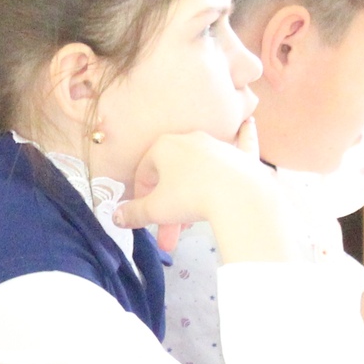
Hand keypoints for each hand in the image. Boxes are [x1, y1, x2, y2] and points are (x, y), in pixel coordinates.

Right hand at [114, 127, 279, 238]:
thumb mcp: (156, 210)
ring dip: (191, 195)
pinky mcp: (242, 155)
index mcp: (163, 146)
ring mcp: (217, 145)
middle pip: (171, 177)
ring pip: (198, 170)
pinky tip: (247, 124)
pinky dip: (243, 137)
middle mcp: (190, 139)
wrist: (239, 197)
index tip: (145, 218)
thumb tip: (116, 217)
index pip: (144, 173)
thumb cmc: (192, 197)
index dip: (142, 199)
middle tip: (169, 239)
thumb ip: (133, 212)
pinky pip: (241, 143)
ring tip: (193, 224)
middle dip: (168, 210)